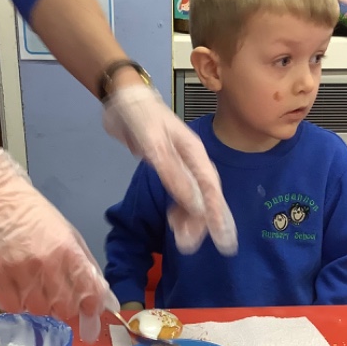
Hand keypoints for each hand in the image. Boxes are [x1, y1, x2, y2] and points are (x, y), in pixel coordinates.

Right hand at [0, 149, 118, 341]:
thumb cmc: (35, 217)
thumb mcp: (69, 235)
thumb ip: (86, 267)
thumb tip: (105, 300)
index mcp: (68, 250)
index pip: (88, 291)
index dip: (92, 307)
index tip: (89, 311)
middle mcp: (44, 262)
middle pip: (63, 308)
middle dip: (64, 307)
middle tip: (57, 296)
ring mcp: (17, 269)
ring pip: (37, 310)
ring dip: (39, 304)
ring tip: (34, 285)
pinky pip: (11, 307)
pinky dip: (16, 303)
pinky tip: (17, 286)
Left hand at [102, 84, 236, 255]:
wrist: (123, 98)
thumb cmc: (141, 117)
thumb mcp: (155, 146)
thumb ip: (174, 175)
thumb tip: (196, 206)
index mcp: (195, 154)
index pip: (211, 190)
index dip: (218, 216)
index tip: (223, 240)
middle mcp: (192, 161)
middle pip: (204, 197)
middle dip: (202, 224)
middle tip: (190, 247)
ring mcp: (180, 164)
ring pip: (192, 198)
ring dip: (189, 219)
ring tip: (181, 241)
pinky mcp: (166, 167)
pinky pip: (179, 193)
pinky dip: (179, 209)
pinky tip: (174, 220)